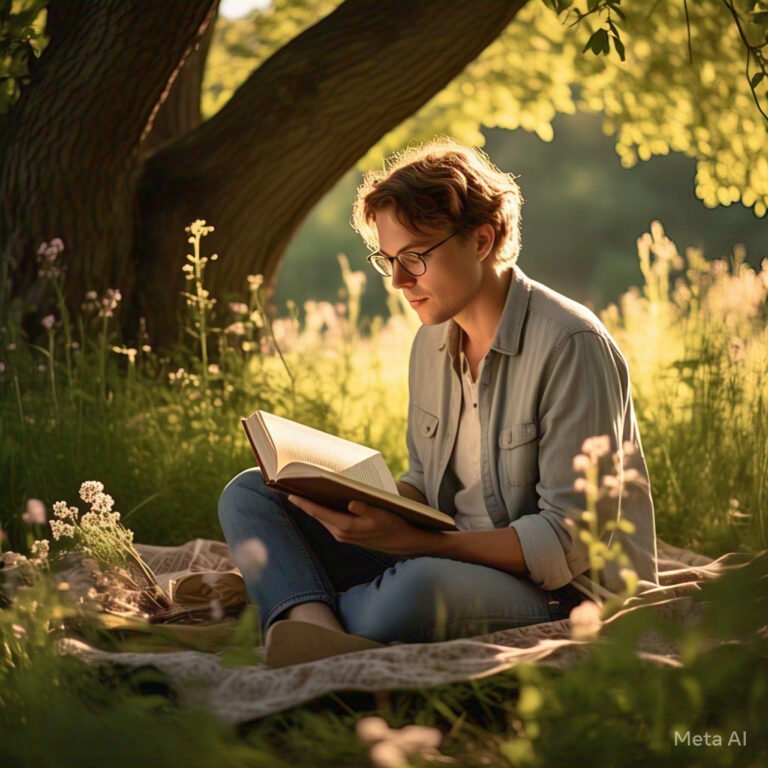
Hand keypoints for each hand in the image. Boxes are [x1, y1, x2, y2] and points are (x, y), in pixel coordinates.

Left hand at [287, 495, 433, 555]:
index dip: (303, 503)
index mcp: (346, 526)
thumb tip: (351, 502)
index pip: (319, 512)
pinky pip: (329, 521)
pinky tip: (320, 501)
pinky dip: (322, 512)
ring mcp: (343, 536)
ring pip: (322, 518)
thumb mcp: (381, 514)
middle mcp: (341, 533)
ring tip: (302, 491)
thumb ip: (364, 508)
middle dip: (304, 503)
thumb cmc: (393, 525)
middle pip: (316, 515)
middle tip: (291, 487)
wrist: (404, 543)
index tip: (289, 494)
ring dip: (312, 507)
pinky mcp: (347, 535)